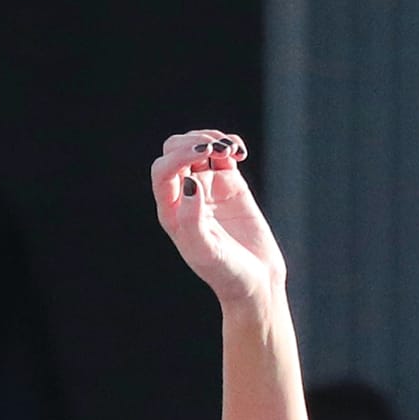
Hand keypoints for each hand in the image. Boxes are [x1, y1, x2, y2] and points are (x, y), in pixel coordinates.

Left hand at [151, 130, 285, 304]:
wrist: (256, 280)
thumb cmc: (228, 273)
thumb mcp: (207, 252)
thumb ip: (192, 219)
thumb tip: (189, 181)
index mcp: (171, 213)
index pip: (162, 170)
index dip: (179, 155)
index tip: (203, 155)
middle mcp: (185, 197)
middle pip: (174, 150)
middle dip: (195, 141)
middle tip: (217, 150)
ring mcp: (207, 188)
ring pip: (199, 146)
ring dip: (214, 138)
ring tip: (233, 152)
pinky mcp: (231, 184)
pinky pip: (224, 152)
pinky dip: (231, 143)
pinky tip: (241, 154)